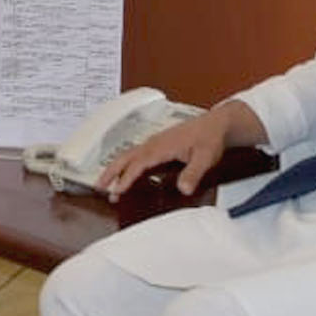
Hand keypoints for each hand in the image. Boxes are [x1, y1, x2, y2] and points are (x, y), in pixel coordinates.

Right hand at [96, 101, 256, 200]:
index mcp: (161, 146)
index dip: (126, 178)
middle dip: (110, 173)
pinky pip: (135, 154)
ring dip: (114, 169)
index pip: (138, 164)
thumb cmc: (210, 138)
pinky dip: (124, 164)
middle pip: (125, 158)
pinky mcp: (157, 144)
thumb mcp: (205, 157)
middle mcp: (153, 143)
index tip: (117, 191)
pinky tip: (125, 173)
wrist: (216, 124)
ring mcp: (153, 143)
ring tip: (105, 184)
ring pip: (127, 155)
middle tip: (99, 188)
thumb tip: (183, 189)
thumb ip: (193, 173)